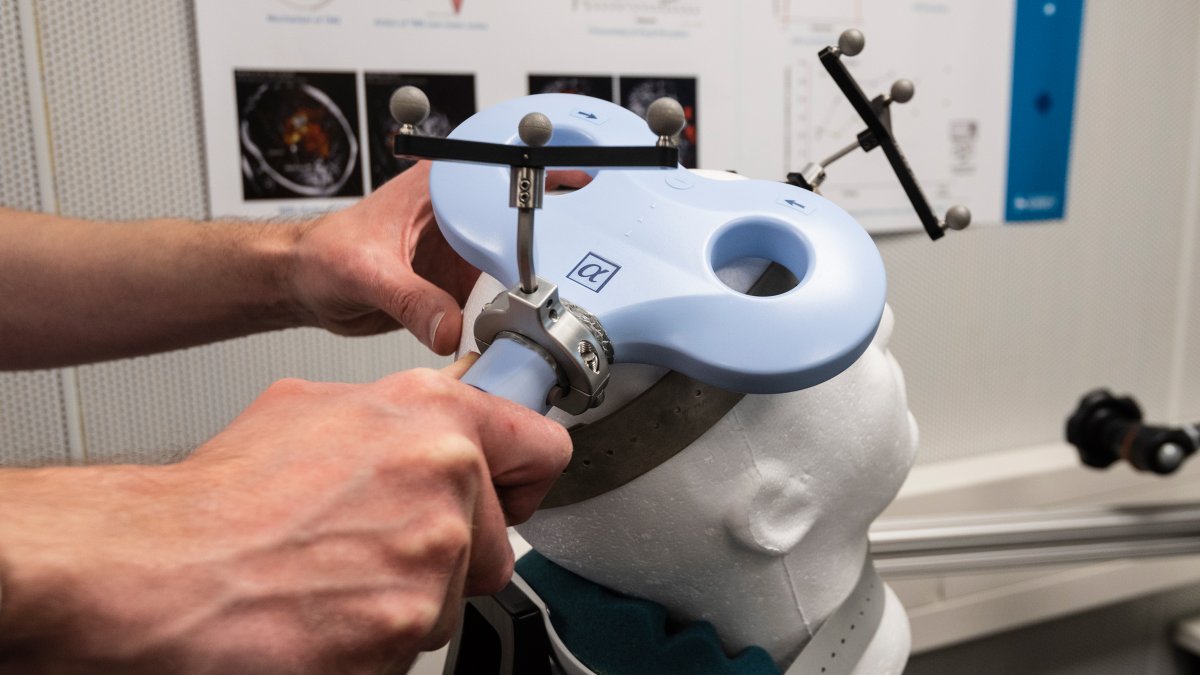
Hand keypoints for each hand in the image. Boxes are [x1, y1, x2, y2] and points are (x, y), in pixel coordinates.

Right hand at [0, 358, 570, 673]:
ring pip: (457, 595)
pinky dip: (381, 635)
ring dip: (411, 595)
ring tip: (339, 574)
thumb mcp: (318, 409)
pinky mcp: (407, 625)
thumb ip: (404, 412)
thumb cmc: (225, 496)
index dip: (522, 478)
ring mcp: (431, 555)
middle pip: (499, 540)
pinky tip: (329, 608)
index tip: (509, 493)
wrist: (160, 568)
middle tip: (381, 546)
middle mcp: (445, 478)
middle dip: (452, 551)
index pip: (542, 449)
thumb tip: (447, 414)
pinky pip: (420, 639)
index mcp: (432, 415)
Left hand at [289, 163, 590, 354]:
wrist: (305, 285)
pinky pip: (496, 300)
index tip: (585, 190)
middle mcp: (458, 216)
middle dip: (549, 241)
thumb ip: (409, 300)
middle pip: (521, 223)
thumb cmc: (322, 254)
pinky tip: (523, 326)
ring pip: (515, 264)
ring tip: (554, 303)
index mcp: (439, 187)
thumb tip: (448, 330)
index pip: (505, 175)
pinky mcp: (458, 287)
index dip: (547, 180)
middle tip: (578, 265)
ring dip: (532, 284)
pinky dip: (510, 315)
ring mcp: (462, 252)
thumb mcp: (365, 272)